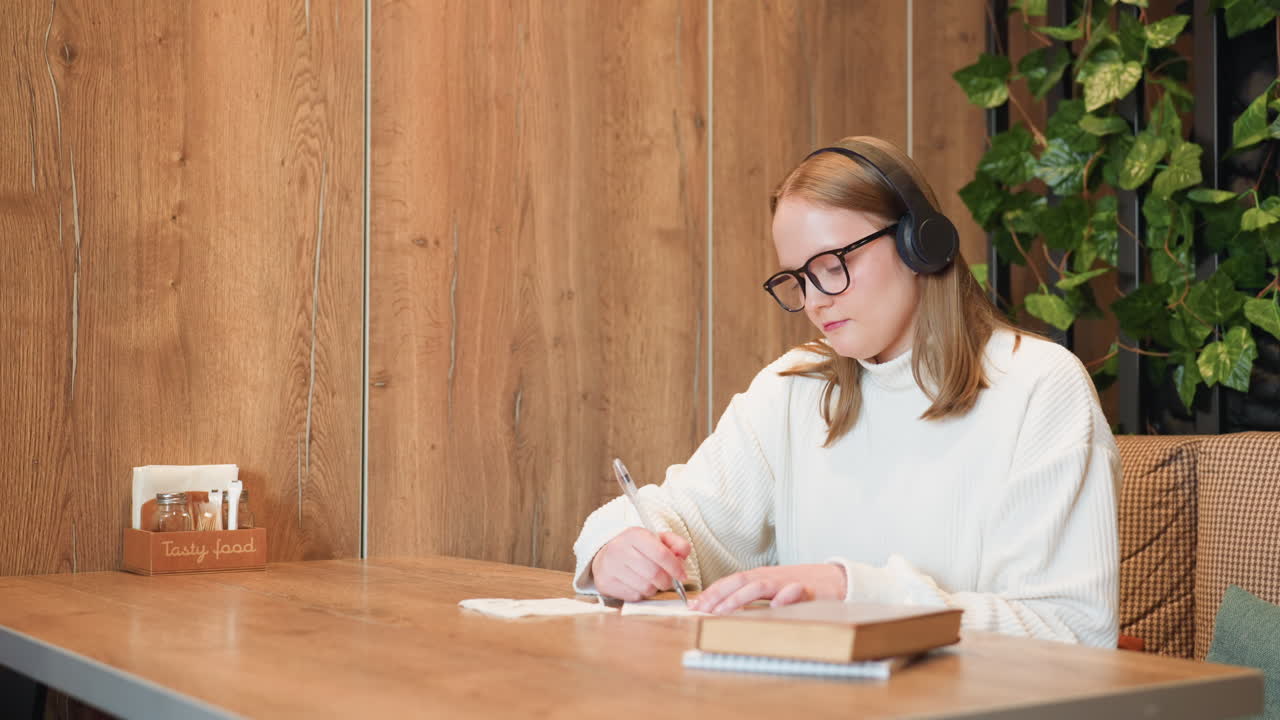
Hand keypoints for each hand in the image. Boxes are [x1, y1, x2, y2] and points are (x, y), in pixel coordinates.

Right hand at [590, 527, 691, 601]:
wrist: (606, 556)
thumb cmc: (637, 549)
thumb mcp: (657, 539)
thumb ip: (675, 543)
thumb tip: (684, 554)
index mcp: (634, 535)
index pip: (661, 554)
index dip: (675, 567)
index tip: (683, 575)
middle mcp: (619, 549)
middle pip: (654, 574)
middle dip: (667, 581)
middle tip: (668, 581)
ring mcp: (610, 567)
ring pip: (645, 587)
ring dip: (654, 588)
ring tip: (651, 581)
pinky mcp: (605, 583)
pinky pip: (634, 596)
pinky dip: (641, 594)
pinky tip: (637, 585)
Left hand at [688, 564, 846, 614]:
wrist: (836, 580)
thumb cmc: (801, 587)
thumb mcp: (773, 590)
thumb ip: (753, 598)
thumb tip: (725, 609)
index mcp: (760, 577)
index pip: (730, 581)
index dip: (712, 592)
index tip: (695, 605)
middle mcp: (770, 576)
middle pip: (739, 581)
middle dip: (717, 596)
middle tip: (701, 610)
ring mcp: (788, 582)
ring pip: (759, 586)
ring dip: (739, 598)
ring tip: (723, 611)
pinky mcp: (808, 590)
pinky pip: (795, 592)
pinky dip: (785, 597)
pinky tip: (776, 606)